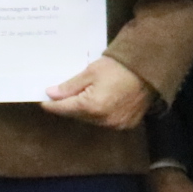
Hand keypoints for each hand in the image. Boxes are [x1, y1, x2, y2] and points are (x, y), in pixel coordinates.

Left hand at [41, 55, 156, 129]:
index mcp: (92, 106)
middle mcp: (103, 120)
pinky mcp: (126, 125)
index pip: (64, 108)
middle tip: (61, 96)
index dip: (52, 104)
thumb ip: (69, 86)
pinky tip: (99, 102)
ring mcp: (116, 125)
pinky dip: (99, 114)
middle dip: (68, 106)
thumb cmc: (118, 66)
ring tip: (81, 97)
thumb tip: (50, 94)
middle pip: (77, 116)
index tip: (42, 100)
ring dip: (84, 111)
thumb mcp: (90, 72)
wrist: (149, 69)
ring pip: (91, 120)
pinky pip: (105, 122)